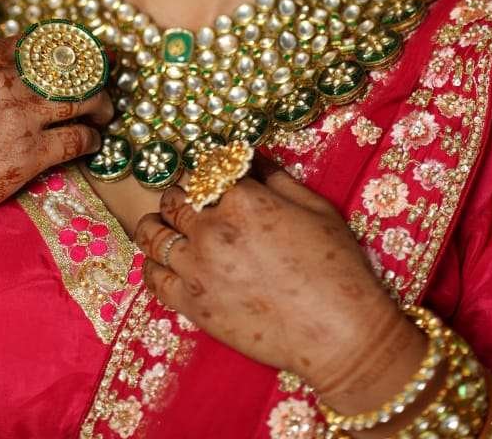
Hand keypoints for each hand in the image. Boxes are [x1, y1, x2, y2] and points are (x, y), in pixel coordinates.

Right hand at [0, 36, 112, 257]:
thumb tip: (24, 66)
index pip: (44, 40)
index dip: (69, 49)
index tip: (83, 56)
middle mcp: (6, 80)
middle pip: (70, 66)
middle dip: (92, 75)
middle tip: (101, 83)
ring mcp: (21, 116)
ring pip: (83, 98)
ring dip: (101, 105)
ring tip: (104, 112)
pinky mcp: (31, 154)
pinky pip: (78, 138)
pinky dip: (91, 139)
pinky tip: (91, 142)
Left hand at [134, 156, 425, 408]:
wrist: (339, 334)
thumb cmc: (337, 268)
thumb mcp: (314, 207)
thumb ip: (275, 176)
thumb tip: (250, 156)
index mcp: (242, 198)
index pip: (206, 169)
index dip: (207, 172)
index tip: (209, 177)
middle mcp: (211, 227)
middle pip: (174, 197)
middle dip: (180, 195)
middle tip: (187, 202)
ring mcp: (196, 267)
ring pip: (152, 232)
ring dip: (156, 224)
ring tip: (165, 226)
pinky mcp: (191, 304)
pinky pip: (152, 276)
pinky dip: (152, 264)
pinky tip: (163, 261)